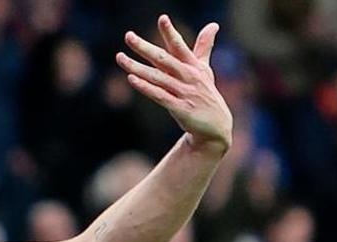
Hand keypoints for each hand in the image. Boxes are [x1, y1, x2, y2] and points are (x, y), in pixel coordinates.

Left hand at [117, 17, 230, 152]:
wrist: (216, 127)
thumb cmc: (206, 94)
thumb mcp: (205, 69)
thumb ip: (204, 46)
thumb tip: (213, 25)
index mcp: (194, 65)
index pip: (180, 46)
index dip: (171, 33)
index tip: (162, 18)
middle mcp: (189, 77)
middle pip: (163, 59)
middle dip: (144, 47)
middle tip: (128, 36)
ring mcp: (185, 93)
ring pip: (157, 77)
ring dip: (137, 67)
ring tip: (120, 57)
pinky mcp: (180, 109)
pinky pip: (159, 96)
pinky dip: (146, 88)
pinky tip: (132, 79)